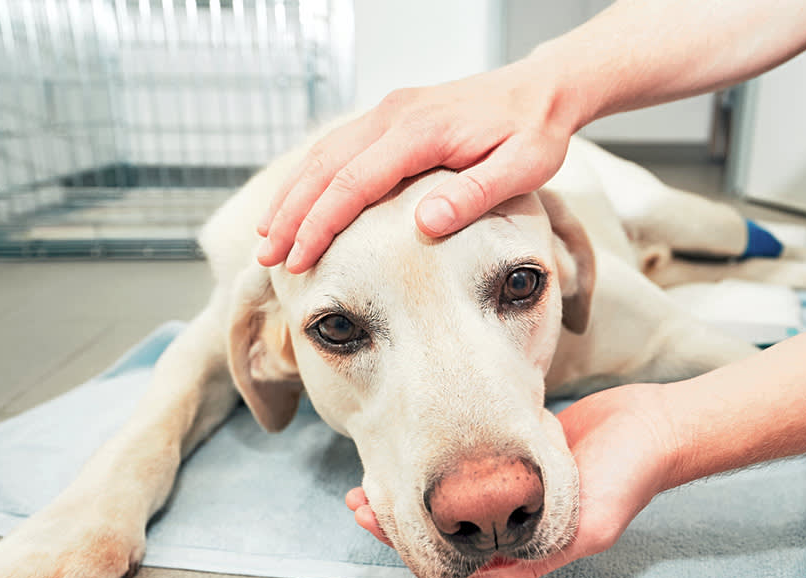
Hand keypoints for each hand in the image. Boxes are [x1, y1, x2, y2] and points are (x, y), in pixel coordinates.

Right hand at [256, 57, 580, 271]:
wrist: (541, 90)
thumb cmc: (534, 132)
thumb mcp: (521, 168)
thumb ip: (473, 196)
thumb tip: (424, 225)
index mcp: (420, 131)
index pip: (353, 182)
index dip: (320, 224)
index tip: (298, 259)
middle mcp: (395, 115)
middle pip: (324, 167)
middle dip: (290, 214)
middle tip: (265, 258)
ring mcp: (389, 112)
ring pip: (323, 154)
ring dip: (291, 195)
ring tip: (267, 237)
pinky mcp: (391, 117)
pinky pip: (338, 147)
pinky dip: (310, 177)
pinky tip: (298, 202)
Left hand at [344, 384, 680, 577]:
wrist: (652, 427)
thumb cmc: (626, 479)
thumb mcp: (588, 529)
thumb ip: (538, 555)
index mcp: (524, 541)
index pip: (453, 550)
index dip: (408, 539)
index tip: (372, 519)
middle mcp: (511, 514)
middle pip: (440, 521)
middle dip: (397, 512)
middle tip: (359, 498)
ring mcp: (510, 481)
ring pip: (447, 490)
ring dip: (411, 485)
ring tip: (374, 474)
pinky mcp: (514, 448)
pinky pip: (468, 458)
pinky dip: (438, 457)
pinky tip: (413, 447)